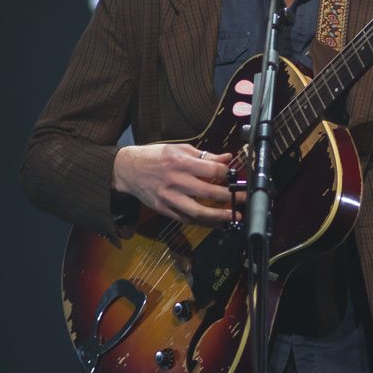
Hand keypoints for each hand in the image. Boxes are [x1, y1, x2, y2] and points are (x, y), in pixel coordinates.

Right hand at [112, 143, 243, 226]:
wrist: (128, 169)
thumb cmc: (155, 157)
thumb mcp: (180, 149)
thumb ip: (205, 155)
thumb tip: (226, 158)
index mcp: (181, 162)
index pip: (212, 171)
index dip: (228, 174)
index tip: (237, 177)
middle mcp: (175, 181)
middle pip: (208, 193)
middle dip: (230, 197)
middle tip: (244, 198)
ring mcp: (169, 197)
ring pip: (197, 212)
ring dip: (218, 216)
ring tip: (233, 216)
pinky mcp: (164, 209)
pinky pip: (186, 219)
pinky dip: (203, 223)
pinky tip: (216, 223)